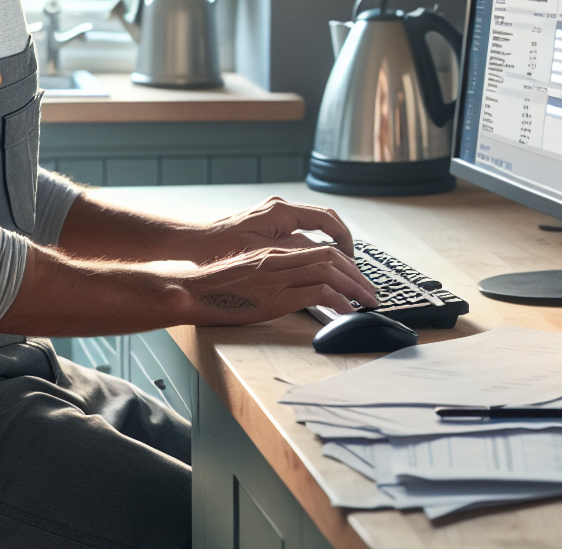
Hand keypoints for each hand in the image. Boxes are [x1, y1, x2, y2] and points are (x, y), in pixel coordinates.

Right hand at [182, 244, 379, 325]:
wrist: (190, 291)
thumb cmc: (213, 288)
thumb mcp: (247, 274)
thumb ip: (272, 275)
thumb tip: (294, 289)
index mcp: (274, 252)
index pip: (321, 249)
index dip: (346, 263)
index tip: (357, 279)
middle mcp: (279, 258)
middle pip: (332, 256)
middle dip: (357, 274)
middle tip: (371, 292)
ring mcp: (278, 275)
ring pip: (330, 270)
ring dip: (354, 286)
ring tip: (366, 302)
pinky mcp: (275, 295)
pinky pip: (318, 293)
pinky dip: (338, 301)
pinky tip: (346, 311)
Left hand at [191, 196, 356, 260]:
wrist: (193, 243)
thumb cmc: (219, 249)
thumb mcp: (261, 255)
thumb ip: (294, 254)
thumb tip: (322, 260)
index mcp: (281, 212)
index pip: (327, 220)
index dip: (344, 239)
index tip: (351, 259)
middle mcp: (281, 209)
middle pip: (325, 221)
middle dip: (341, 242)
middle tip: (351, 265)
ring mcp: (275, 215)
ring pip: (314, 226)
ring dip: (329, 244)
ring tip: (338, 267)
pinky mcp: (269, 224)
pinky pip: (301, 231)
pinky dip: (314, 245)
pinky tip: (315, 264)